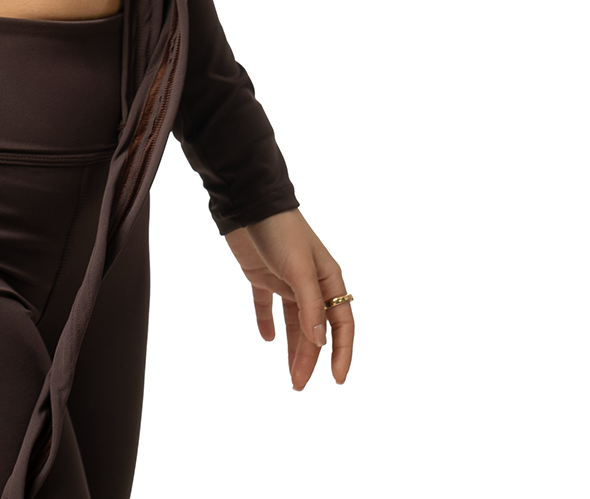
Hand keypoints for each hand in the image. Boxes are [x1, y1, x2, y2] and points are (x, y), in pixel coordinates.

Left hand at [224, 208, 352, 389]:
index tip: (337, 380)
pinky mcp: (263, 276)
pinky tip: (267, 339)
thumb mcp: (299, 270)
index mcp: (329, 279)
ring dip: (293, 348)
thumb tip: (320, 342)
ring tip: (290, 377)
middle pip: (316, 329)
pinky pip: (267, 306)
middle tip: (298, 386)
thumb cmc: (280, 231)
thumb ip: (310, 306)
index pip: (342, 324)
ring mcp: (287, 280)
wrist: (247, 202)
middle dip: (310, 359)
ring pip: (295, 323)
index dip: (342, 353)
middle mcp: (311, 283)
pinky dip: (267, 322)